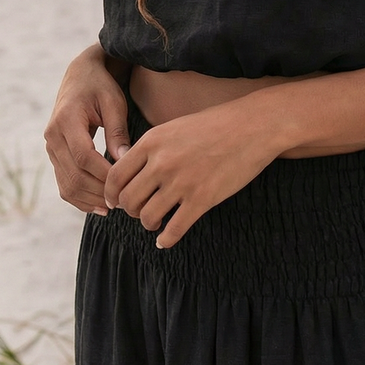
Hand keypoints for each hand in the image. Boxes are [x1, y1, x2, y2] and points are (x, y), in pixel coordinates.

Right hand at [44, 45, 130, 213]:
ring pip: (67, 184)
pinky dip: (80, 198)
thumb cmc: (100, 87)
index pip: (84, 156)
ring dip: (90, 199)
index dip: (104, 174)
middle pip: (74, 174)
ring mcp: (51, 148)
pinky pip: (63, 184)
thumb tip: (124, 161)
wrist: (79, 77)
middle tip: (124, 201)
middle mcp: (53, 136)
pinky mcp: (54, 156)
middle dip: (99, 191)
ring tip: (114, 206)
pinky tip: (99, 205)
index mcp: (67, 120)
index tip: (124, 185)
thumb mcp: (114, 102)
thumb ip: (118, 131)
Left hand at [104, 99, 281, 248]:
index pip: (115, 176)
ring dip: (148, 224)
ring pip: (147, 217)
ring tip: (155, 223)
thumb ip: (151, 148)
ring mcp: (182, 182)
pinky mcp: (202, 199)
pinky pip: (174, 230)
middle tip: (138, 212)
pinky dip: (166, 240)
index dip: (111, 193)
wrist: (253, 126)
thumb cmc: (215, 124)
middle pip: (128, 200)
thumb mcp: (174, 127)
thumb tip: (129, 172)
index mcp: (151, 142)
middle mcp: (162, 163)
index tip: (115, 201)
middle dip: (130, 211)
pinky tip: (165, 240)